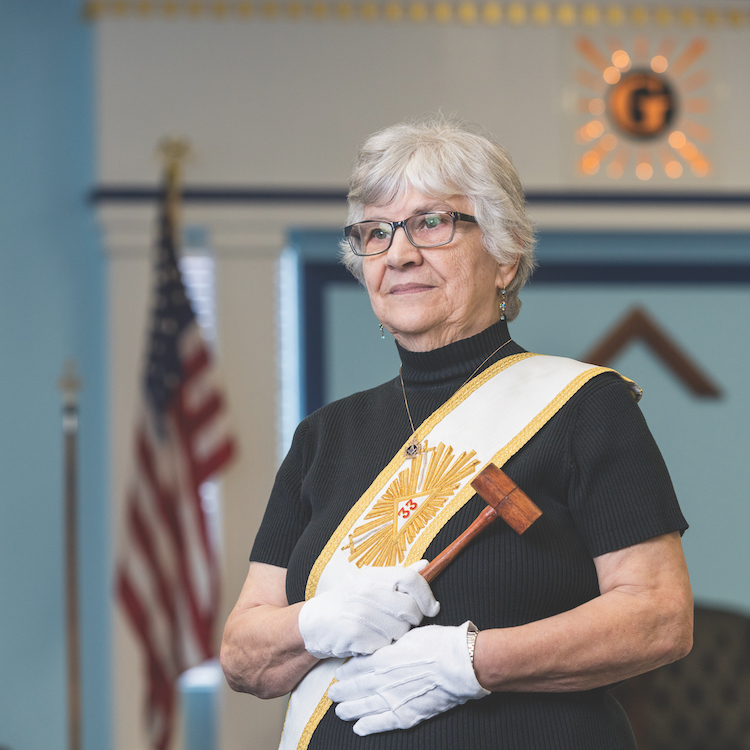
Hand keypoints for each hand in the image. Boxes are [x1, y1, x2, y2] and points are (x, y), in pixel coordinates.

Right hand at [298, 561, 439, 658]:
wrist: (314, 623)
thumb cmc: (348, 601)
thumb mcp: (370, 582)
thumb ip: (400, 575)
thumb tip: (426, 565)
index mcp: (373, 576)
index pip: (411, 579)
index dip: (426, 595)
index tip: (431, 608)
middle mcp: (367, 592)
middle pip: (411, 609)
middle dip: (411, 621)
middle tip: (398, 622)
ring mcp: (361, 614)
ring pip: (400, 631)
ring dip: (395, 636)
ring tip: (379, 630)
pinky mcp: (356, 636)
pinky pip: (384, 646)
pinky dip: (380, 647)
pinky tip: (368, 640)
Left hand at [328, 621, 489, 734]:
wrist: (460, 664)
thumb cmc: (438, 644)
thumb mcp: (408, 635)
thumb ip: (391, 645)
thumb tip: (381, 646)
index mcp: (383, 658)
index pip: (357, 667)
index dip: (346, 672)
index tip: (339, 674)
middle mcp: (384, 681)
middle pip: (356, 688)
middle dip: (342, 692)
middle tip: (333, 693)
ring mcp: (394, 700)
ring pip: (364, 707)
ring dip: (350, 709)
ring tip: (340, 711)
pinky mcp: (407, 715)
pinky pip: (382, 723)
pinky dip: (368, 726)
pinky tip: (359, 727)